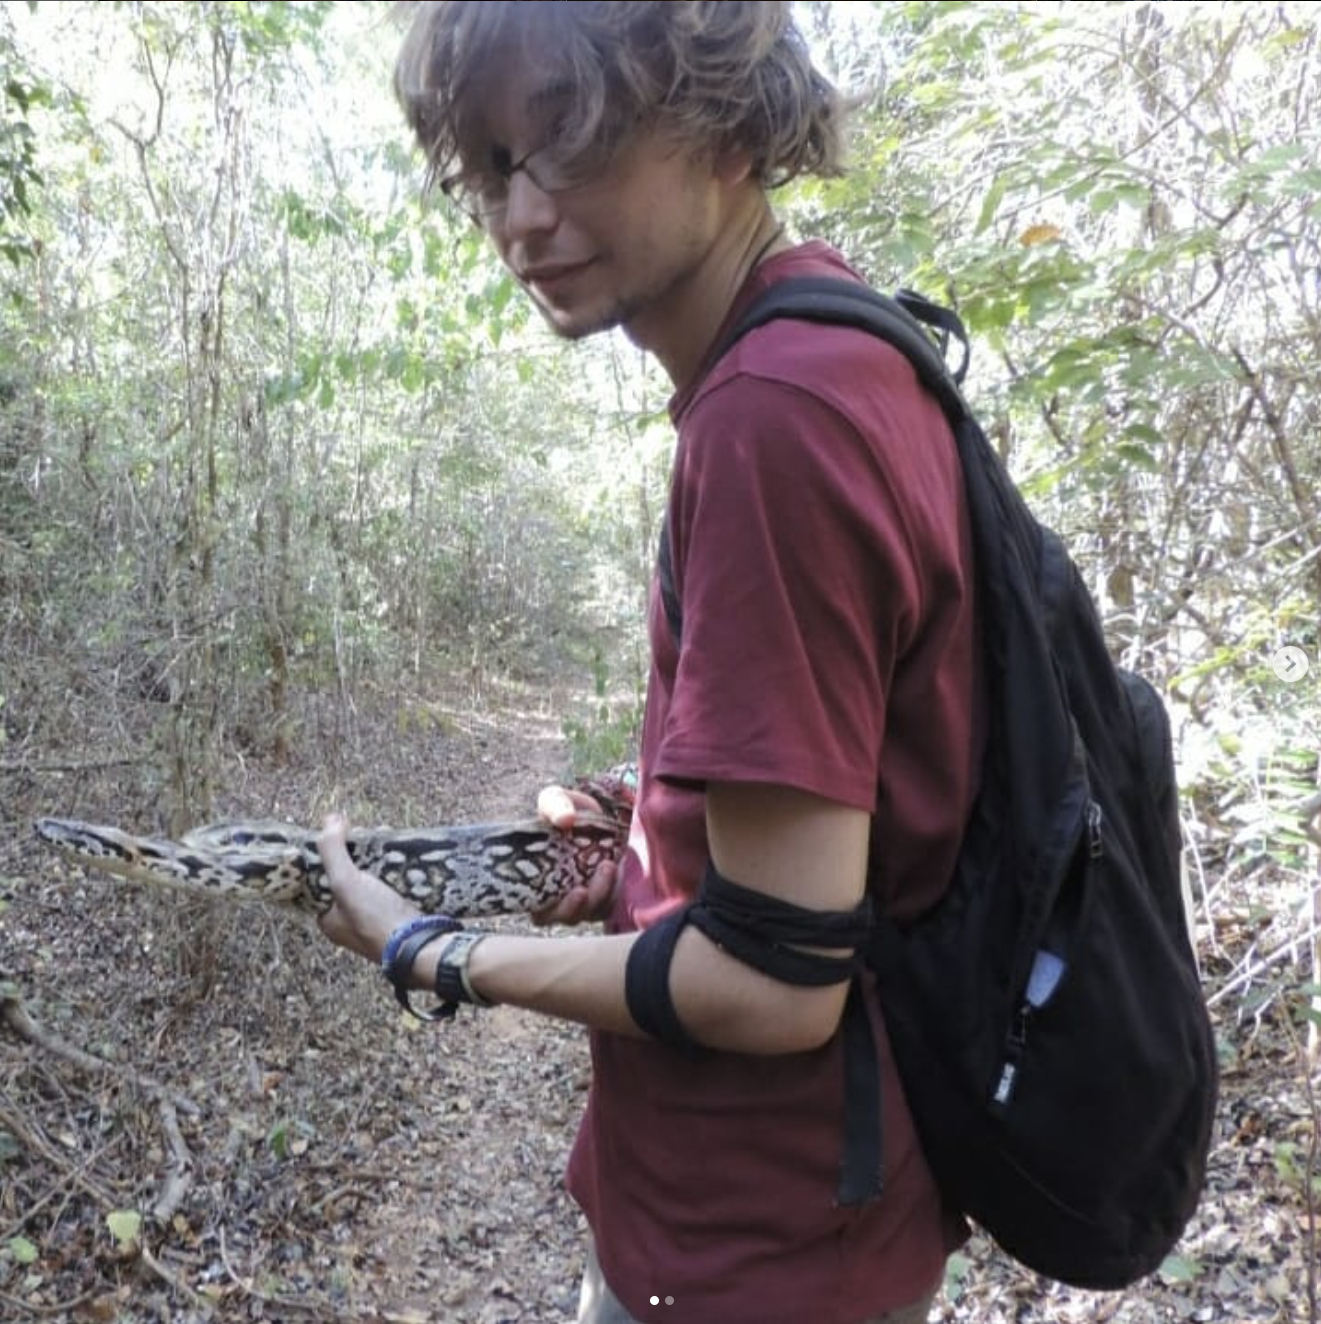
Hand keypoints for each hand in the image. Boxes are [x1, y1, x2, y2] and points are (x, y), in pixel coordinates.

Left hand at [316, 813, 421, 961]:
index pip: (324, 881)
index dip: (331, 857)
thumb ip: (333, 851)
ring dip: (381, 861)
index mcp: (329, 921)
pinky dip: (398, 871)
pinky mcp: (401, 917)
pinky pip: (394, 888)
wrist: (419, 944)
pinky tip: (405, 856)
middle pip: (350, 879)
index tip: (342, 836)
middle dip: (359, 856)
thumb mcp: (345, 882)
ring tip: (388, 839)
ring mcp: (378, 921)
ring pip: (374, 882)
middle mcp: (351, 923)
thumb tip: (329, 819)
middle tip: (368, 836)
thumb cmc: (374, 918)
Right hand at [530, 784, 618, 926]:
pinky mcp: (607, 896)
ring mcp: (586, 898)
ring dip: (598, 894)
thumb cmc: (568, 811)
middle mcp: (561, 897)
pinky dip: (614, 892)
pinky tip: (618, 870)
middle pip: (565, 917)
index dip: (543, 910)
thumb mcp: (557, 800)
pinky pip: (610, 905)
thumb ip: (555, 805)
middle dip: (574, 907)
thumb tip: (564, 820)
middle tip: (582, 889)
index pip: (537, 911)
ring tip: (607, 866)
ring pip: (590, 912)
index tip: (553, 897)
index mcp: (538, 882)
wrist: (600, 815)